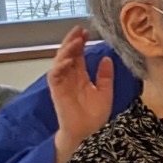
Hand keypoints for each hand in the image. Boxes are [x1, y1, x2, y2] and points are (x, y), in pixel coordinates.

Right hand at [49, 28, 112, 156]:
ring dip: (66, 50)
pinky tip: (68, 60)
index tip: (86, 32)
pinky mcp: (57, 92)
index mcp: (81, 76)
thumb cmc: (94, 115)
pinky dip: (60, 67)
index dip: (80, 43)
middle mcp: (70, 78)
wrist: (88, 133)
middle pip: (68, 55)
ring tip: (75, 40)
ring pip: (60, 62)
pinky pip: (55, 76)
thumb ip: (105, 76)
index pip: (78, 56)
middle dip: (72, 41)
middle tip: (79, 30)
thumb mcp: (105, 92)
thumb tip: (107, 59)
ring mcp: (62, 84)